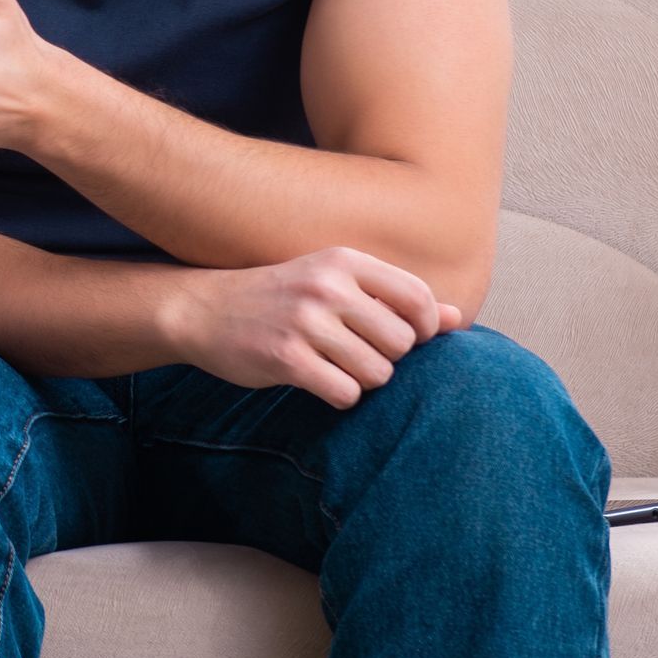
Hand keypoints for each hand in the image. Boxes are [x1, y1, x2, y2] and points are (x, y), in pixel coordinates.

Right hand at [160, 246, 466, 410]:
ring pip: (377, 373)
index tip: (403, 339)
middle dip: (387, 358)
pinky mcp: (286, 358)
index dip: (423, 329)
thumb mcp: (333, 283)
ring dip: (363, 380)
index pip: (417, 298)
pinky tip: (317, 381)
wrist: (200, 309)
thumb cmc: (278, 297)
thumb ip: (394, 298)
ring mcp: (305, 323)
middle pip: (401, 342)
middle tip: (356, 354)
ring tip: (335, 367)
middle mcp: (326, 287)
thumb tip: (457, 319)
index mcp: (343, 262)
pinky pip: (345, 393)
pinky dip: (338, 395)